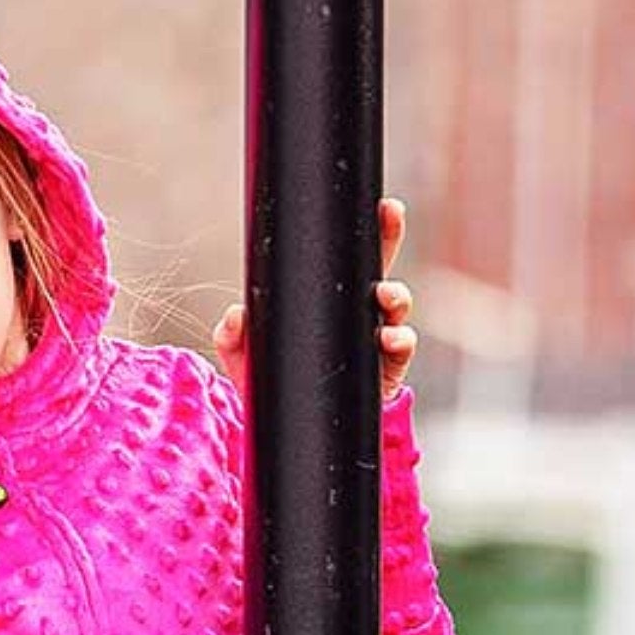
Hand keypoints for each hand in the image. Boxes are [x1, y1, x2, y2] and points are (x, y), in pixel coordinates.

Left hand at [210, 193, 419, 404]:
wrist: (283, 430)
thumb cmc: (270, 382)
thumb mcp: (245, 357)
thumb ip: (233, 336)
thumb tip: (235, 315)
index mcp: (330, 302)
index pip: (351, 258)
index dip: (367, 229)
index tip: (376, 204)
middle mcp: (356, 318)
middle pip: (380, 270)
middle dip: (390, 238)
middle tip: (391, 215)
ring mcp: (372, 345)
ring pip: (396, 312)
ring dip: (396, 298)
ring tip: (385, 295)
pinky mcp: (381, 376)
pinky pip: (399, 356)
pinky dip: (400, 342)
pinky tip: (390, 337)